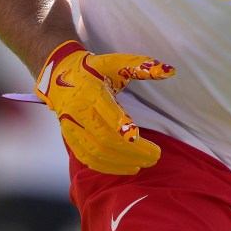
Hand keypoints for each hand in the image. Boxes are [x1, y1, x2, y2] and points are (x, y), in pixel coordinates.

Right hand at [35, 41, 174, 174]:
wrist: (60, 76)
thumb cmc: (94, 69)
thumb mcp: (116, 62)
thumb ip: (142, 66)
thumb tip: (170, 71)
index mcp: (90, 89)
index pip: (104, 109)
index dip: (120, 124)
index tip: (137, 137)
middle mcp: (77, 110)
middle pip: (104, 137)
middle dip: (131, 150)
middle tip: (155, 155)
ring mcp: (71, 127)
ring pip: (96, 152)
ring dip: (122, 162)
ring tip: (145, 163)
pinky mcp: (70, 138)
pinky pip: (88, 158)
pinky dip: (109, 167)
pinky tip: (128, 167)